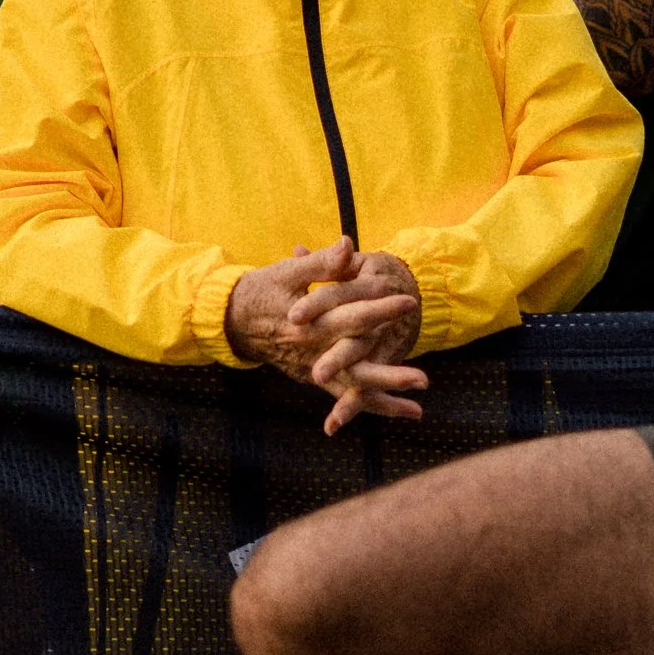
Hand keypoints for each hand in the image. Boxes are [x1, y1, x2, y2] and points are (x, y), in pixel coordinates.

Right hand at [224, 239, 427, 433]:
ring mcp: (311, 369)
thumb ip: (322, 262)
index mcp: (308, 325)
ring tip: (417, 411)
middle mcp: (312, 353)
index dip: (381, 309)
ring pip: (351, 390)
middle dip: (389, 376)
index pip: (350, 318)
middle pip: (355, 369)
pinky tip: (401, 411)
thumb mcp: (288, 271)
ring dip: (384, 400)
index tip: (409, 302)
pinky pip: (343, 395)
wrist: (231, 320)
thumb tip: (349, 243)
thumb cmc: (262, 290)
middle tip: (422, 380)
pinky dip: (369, 405)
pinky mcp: (312, 377)